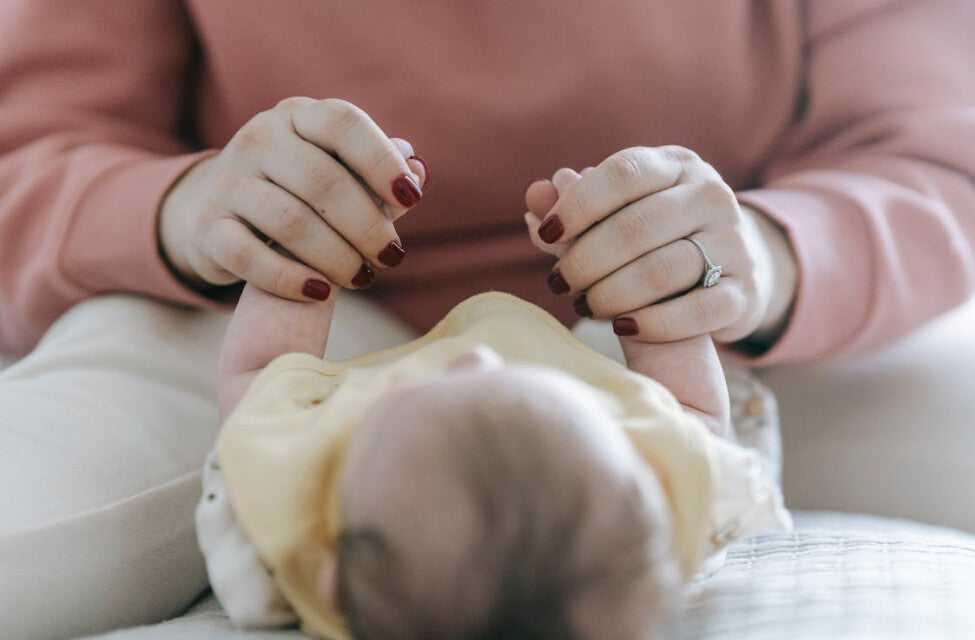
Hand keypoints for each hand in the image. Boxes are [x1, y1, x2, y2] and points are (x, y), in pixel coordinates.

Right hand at [159, 97, 428, 299]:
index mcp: (298, 116)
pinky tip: (320, 293)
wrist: (212, 210)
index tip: (413, 198)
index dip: (381, 160)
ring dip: (337, 257)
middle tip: (393, 257)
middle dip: (367, 225)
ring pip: (290, 222)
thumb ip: (375, 173)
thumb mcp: (334, 169)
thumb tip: (420, 172)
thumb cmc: (295, 190)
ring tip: (364, 278)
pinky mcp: (207, 227)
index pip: (342, 123)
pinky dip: (290, 279)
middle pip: (323, 181)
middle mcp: (259, 138)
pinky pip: (250, 256)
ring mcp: (227, 181)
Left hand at [524, 147, 793, 344]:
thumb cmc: (655, 234)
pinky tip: (622, 327)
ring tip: (584, 306)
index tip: (547, 234)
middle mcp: (712, 194)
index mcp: (677, 164)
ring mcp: (734, 242)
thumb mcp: (617, 210)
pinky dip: (652, 323)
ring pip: (662, 271)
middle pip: (636, 227)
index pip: (624, 173)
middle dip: (585, 260)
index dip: (578, 204)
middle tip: (558, 282)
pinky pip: (697, 311)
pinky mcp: (744, 291)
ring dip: (610, 295)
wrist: (730, 268)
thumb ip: (573, 206)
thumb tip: (534, 195)